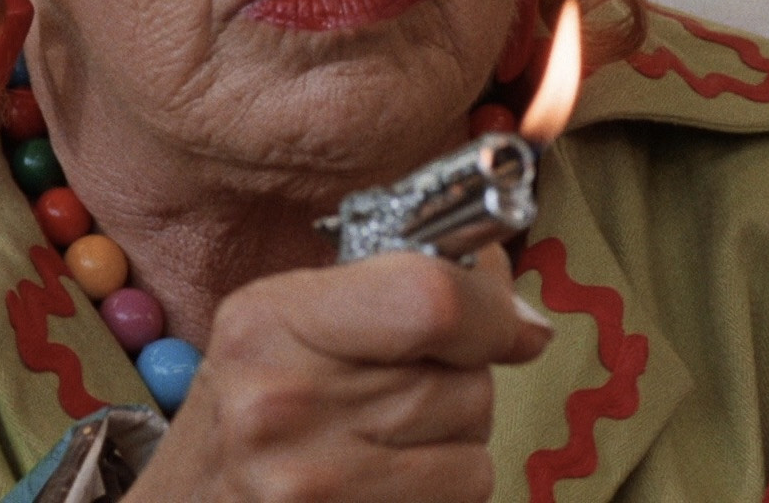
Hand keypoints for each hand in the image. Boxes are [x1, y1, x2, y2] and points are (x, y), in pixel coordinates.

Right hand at [124, 244, 551, 502]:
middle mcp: (281, 403)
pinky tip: (384, 484)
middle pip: (465, 384)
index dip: (492, 313)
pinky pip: (459, 502)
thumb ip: (395, 288)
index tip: (514, 326)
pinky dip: (440, 493)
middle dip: (461, 385)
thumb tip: (520, 315)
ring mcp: (308, 485)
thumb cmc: (249, 409)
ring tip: (385, 442)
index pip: (429, 300)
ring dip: (453, 448)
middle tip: (403, 391)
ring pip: (475, 455)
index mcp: (269, 320)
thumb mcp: (285, 322)